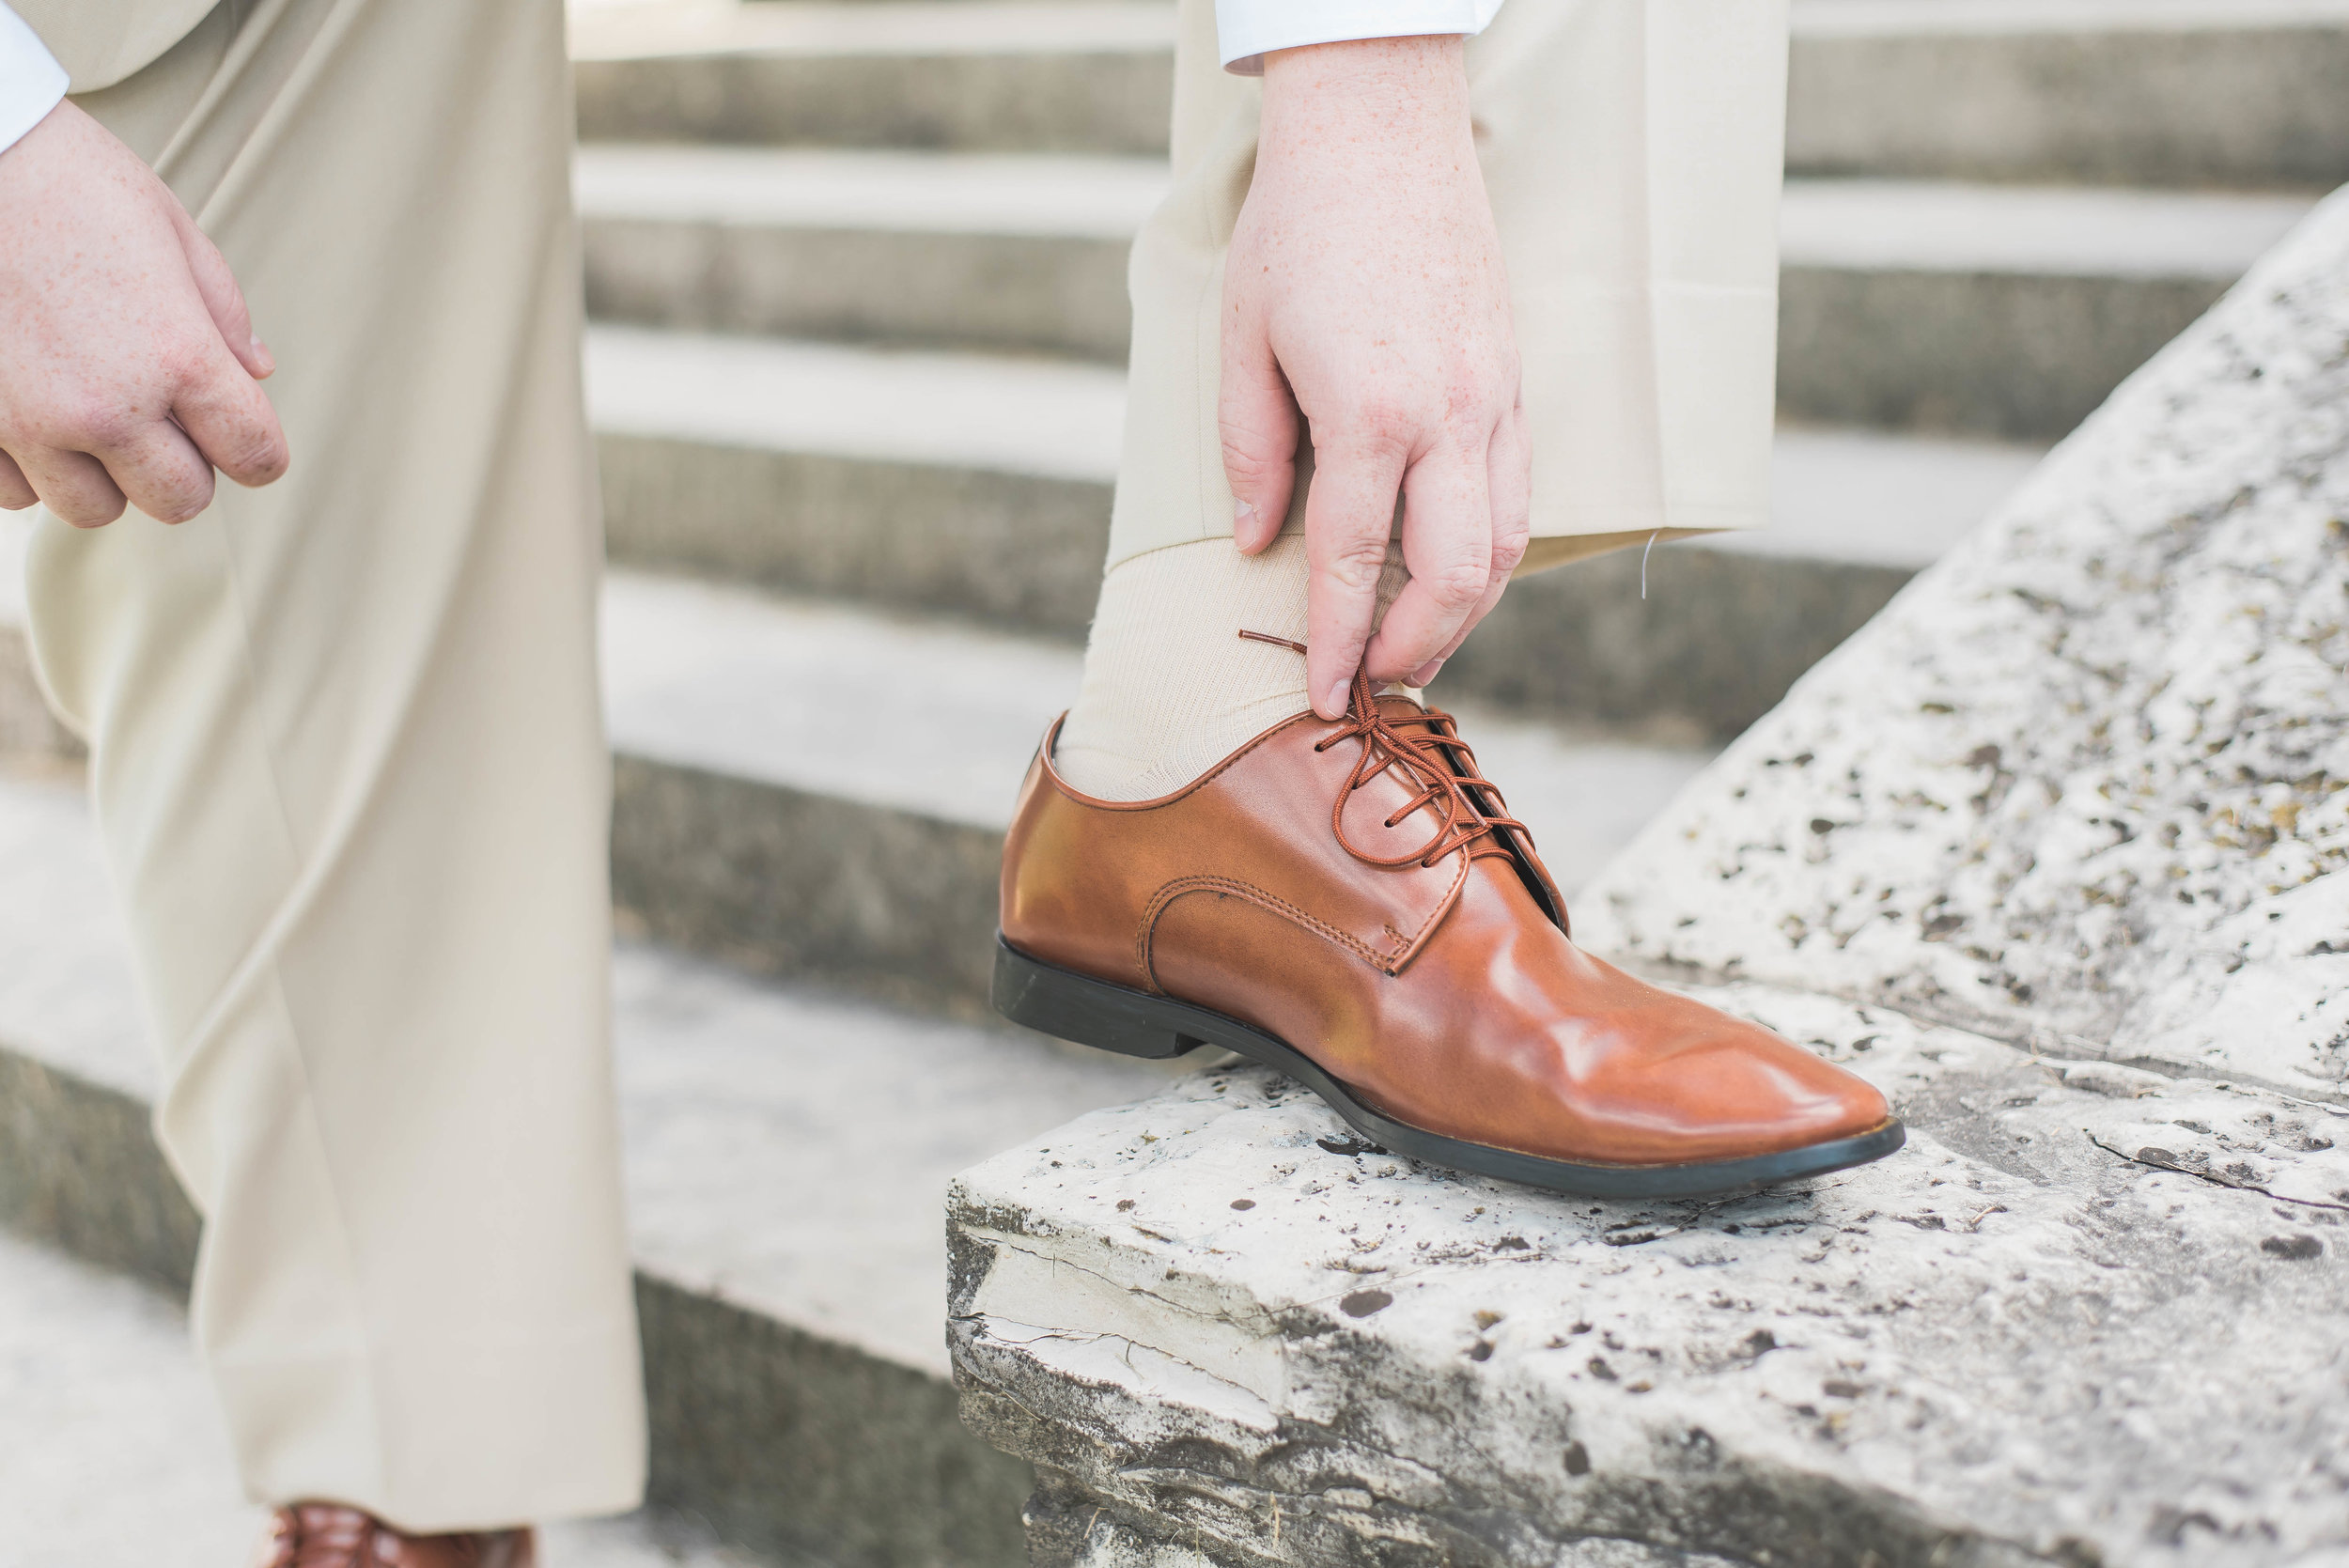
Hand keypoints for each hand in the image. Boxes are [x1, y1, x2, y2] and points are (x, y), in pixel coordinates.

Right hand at [0, 99, 286, 527]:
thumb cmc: (63, 177)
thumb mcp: (170, 229)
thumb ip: (223, 313)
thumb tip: (258, 373)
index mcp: (178, 356)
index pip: (255, 456)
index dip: (256, 450)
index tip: (240, 434)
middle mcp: (107, 404)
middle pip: (179, 501)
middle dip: (183, 469)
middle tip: (164, 422)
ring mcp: (28, 422)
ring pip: (94, 509)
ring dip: (104, 475)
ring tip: (91, 414)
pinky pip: (17, 493)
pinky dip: (30, 466)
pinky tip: (30, 411)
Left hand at [1219, 34, 1527, 716]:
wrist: (1380, 129)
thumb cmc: (1297, 228)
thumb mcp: (1241, 341)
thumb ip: (1253, 452)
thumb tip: (1260, 543)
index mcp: (1371, 413)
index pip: (1357, 562)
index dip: (1339, 641)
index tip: (1325, 695)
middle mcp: (1450, 417)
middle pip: (1455, 575)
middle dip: (1415, 646)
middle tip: (1374, 683)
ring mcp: (1495, 399)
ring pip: (1505, 543)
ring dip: (1465, 612)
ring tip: (1418, 648)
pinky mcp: (1514, 381)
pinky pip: (1518, 491)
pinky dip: (1490, 550)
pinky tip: (1452, 571)